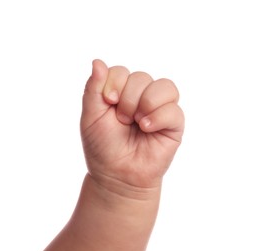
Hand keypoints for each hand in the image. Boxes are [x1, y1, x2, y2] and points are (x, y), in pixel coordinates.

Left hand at [80, 60, 183, 190]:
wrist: (117, 174)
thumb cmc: (103, 146)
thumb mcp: (91, 116)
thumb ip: (94, 88)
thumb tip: (97, 61)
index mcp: (122, 92)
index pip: (121, 71)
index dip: (114, 83)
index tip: (108, 103)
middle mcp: (142, 97)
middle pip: (141, 77)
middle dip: (128, 99)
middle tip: (122, 120)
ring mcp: (160, 109)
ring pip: (163, 86)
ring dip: (145, 104)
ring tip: (137, 123)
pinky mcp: (173, 123)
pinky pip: (173, 109)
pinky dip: (158, 117)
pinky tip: (147, 129)